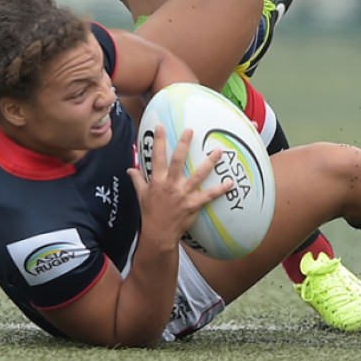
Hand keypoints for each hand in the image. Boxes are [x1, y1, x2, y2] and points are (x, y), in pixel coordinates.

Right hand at [127, 126, 231, 249]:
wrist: (158, 234)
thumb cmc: (150, 213)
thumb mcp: (141, 195)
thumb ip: (137, 180)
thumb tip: (130, 169)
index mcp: (157, 180)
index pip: (157, 157)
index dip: (158, 141)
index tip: (160, 126)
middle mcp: (170, 185)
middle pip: (177, 161)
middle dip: (184, 144)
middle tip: (190, 130)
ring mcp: (183, 194)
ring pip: (198, 175)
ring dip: (209, 163)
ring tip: (218, 152)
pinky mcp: (193, 204)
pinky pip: (209, 195)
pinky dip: (220, 189)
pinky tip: (230, 183)